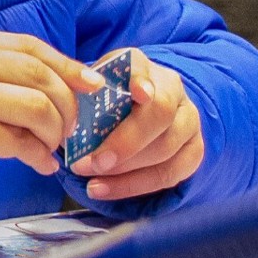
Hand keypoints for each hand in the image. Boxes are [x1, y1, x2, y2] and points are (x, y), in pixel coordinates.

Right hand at [0, 30, 106, 187]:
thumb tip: (64, 84)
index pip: (28, 46)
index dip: (67, 65)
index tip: (92, 84)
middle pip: (38, 74)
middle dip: (66, 104)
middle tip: (69, 129)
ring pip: (36, 105)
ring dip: (54, 131)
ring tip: (50, 147)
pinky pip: (20, 140)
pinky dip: (38, 155)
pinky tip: (39, 164)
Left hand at [70, 49, 204, 200]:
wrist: (138, 114)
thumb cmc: (106, 102)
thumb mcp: (91, 90)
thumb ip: (80, 93)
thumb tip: (64, 107)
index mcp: (143, 68)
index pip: (143, 68)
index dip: (141, 80)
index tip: (138, 93)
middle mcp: (172, 91)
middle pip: (160, 114)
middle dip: (126, 142)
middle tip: (93, 162)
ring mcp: (188, 121)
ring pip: (166, 148)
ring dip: (125, 170)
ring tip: (91, 181)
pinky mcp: (193, 151)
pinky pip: (169, 174)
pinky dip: (134, 186)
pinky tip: (104, 190)